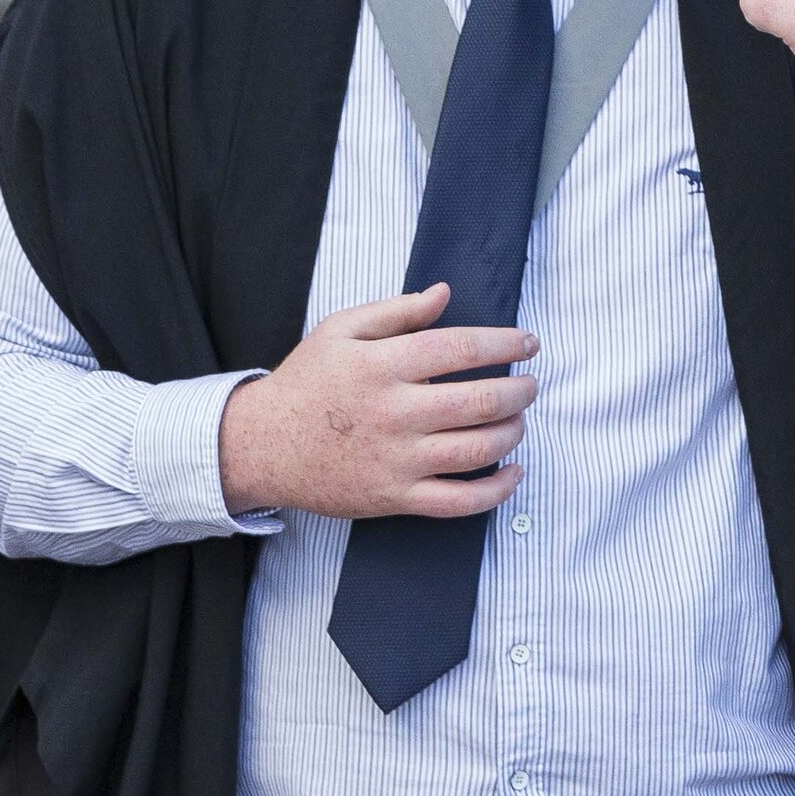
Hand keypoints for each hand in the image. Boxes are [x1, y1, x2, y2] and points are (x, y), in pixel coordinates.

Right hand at [217, 286, 538, 521]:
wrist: (264, 445)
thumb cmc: (306, 384)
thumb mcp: (340, 330)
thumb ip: (395, 311)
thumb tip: (444, 294)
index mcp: (382, 365)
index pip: (460, 348)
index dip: (504, 343)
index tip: (528, 342)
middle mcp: (394, 413)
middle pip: (480, 400)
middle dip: (520, 390)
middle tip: (530, 384)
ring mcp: (397, 459)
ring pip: (478, 449)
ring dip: (513, 432)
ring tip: (519, 419)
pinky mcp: (396, 496)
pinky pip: (459, 501)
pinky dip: (497, 490)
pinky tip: (514, 473)